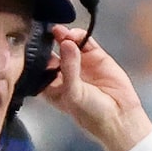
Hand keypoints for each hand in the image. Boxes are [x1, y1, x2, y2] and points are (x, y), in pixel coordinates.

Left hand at [42, 26, 150, 150]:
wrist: (121, 117)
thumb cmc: (92, 113)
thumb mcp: (74, 93)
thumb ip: (68, 67)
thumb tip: (66, 41)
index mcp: (51, 85)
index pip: (37, 65)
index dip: (33, 53)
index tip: (30, 42)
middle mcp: (63, 71)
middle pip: (51, 50)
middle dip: (47, 40)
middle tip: (46, 33)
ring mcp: (79, 62)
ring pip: (67, 43)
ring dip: (63, 35)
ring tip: (62, 33)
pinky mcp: (95, 56)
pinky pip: (85, 41)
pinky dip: (79, 35)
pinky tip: (75, 35)